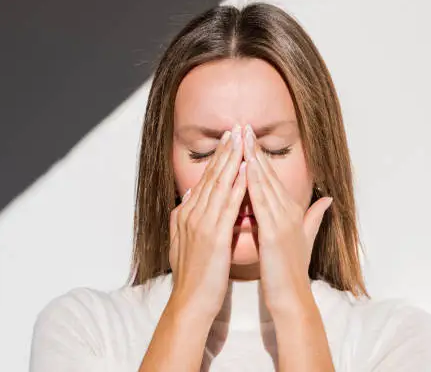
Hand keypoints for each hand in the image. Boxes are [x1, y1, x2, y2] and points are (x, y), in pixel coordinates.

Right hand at [168, 124, 246, 321]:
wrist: (190, 302)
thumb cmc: (194, 275)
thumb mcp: (185, 241)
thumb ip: (187, 216)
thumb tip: (189, 194)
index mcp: (187, 215)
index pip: (205, 181)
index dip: (217, 159)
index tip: (228, 140)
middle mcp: (191, 214)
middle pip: (211, 177)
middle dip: (224, 151)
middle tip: (235, 128)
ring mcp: (201, 224)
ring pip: (218, 185)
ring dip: (231, 161)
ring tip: (241, 140)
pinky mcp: (213, 236)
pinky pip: (227, 205)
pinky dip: (236, 185)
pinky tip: (245, 170)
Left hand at [242, 124, 333, 315]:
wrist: (292, 296)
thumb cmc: (292, 270)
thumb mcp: (305, 238)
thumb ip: (314, 217)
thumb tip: (328, 200)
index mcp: (291, 211)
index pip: (273, 178)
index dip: (261, 156)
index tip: (249, 137)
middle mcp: (289, 211)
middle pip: (269, 174)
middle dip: (255, 150)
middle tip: (243, 127)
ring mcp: (283, 220)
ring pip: (265, 183)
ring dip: (253, 159)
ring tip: (242, 139)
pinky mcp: (275, 232)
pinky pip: (261, 203)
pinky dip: (253, 184)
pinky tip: (245, 169)